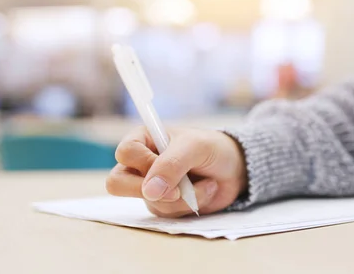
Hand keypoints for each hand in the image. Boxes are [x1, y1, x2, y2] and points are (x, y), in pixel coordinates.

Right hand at [105, 126, 247, 217]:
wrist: (235, 169)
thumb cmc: (212, 148)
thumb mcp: (195, 147)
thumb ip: (172, 164)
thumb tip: (150, 191)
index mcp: (144, 139)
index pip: (125, 152)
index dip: (144, 163)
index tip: (169, 164)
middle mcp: (141, 164)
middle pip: (118, 183)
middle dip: (150, 191)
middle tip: (177, 189)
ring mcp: (151, 187)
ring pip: (150, 202)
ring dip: (183, 196)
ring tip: (206, 182)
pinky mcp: (164, 204)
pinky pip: (166, 214)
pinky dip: (190, 204)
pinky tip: (205, 191)